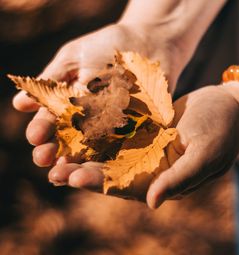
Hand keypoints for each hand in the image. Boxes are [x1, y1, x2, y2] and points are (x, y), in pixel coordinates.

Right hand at [12, 23, 181, 167]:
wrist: (148, 43)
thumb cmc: (108, 46)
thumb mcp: (75, 57)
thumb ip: (53, 79)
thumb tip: (20, 104)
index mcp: (70, 104)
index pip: (51, 122)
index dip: (42, 130)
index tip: (35, 137)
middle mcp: (89, 120)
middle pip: (69, 141)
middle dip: (55, 151)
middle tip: (44, 159)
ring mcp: (112, 127)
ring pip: (92, 150)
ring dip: (79, 162)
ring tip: (66, 172)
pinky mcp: (135, 130)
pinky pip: (123, 145)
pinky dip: (112, 157)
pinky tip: (102, 166)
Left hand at [46, 83, 238, 208]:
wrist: (230, 105)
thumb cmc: (223, 129)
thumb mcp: (205, 154)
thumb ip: (181, 179)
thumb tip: (152, 203)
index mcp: (166, 181)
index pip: (130, 187)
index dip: (101, 184)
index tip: (73, 178)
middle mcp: (153, 168)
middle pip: (114, 173)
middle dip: (84, 172)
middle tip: (54, 171)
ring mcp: (148, 149)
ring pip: (112, 155)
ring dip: (86, 155)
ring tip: (56, 156)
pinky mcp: (146, 131)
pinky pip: (120, 133)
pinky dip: (100, 134)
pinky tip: (78, 131)